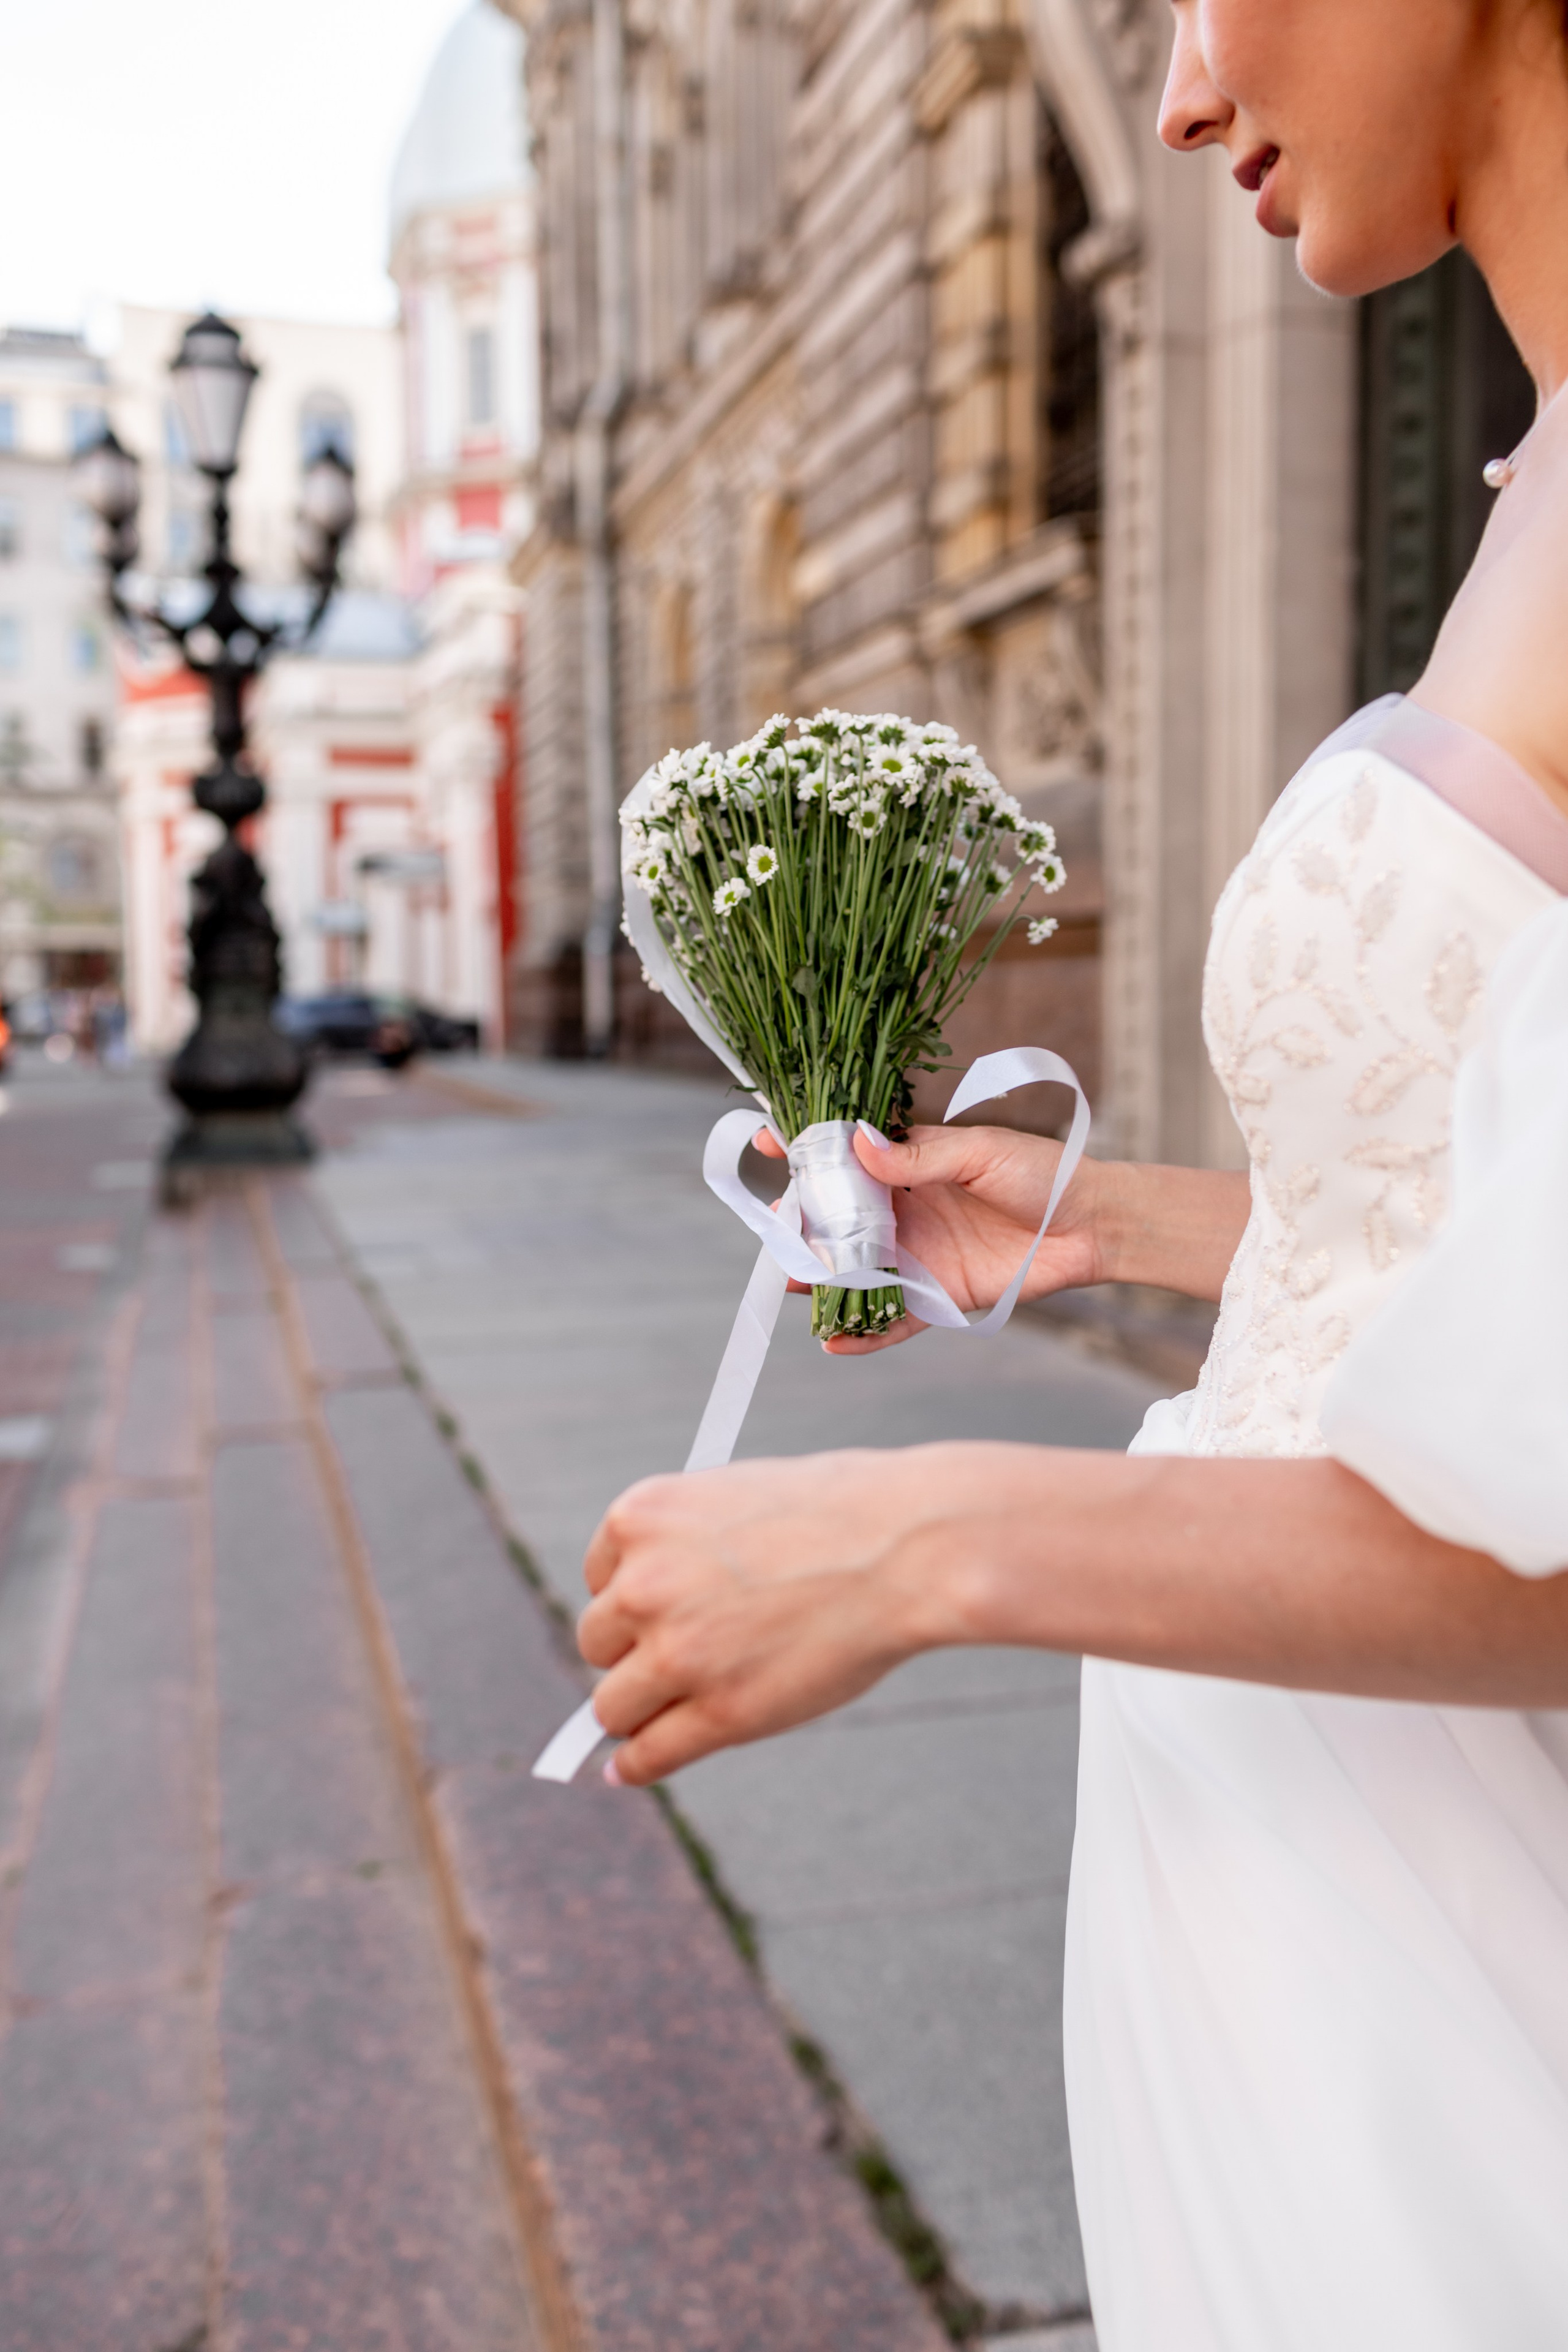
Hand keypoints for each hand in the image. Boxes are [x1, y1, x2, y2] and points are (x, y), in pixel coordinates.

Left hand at [579, 1448, 965, 1782]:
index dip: (629, 1601)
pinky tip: (627, 1771)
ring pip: (614, 1706)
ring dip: (635, 1711)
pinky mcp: (721, 1713)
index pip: (599, 1578)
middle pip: (598, 1643)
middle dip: (632, 1653)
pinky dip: (636, 1767)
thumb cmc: (841, 1515)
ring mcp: (678, 1654)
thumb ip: (686, 1547)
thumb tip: (649, 1602)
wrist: (910, 1546)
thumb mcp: (736, 1500)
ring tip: (664, 1712)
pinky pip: (651, 1753)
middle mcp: (643, 1585)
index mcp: (641, 1518)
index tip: (650, 1617)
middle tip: (677, 1659)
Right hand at [756, 1120, 1110, 1353]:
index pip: (845, 1156)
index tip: (770, 1142)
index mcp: (908, 1164)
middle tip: (776, 1226)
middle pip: (838, 1219)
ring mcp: (917, 1255)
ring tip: (792, 1284)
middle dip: (802, 1223)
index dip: (806, 1150)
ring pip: (856, 1270)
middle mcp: (903, 1211)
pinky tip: (834, 1341)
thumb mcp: (978, 1153)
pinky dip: (864, 1334)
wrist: (1092, 1223)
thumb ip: (917, 1158)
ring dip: (821, 1279)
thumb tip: (857, 1144)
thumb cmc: (1041, 1174)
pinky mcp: (938, 1297)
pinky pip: (893, 1320)